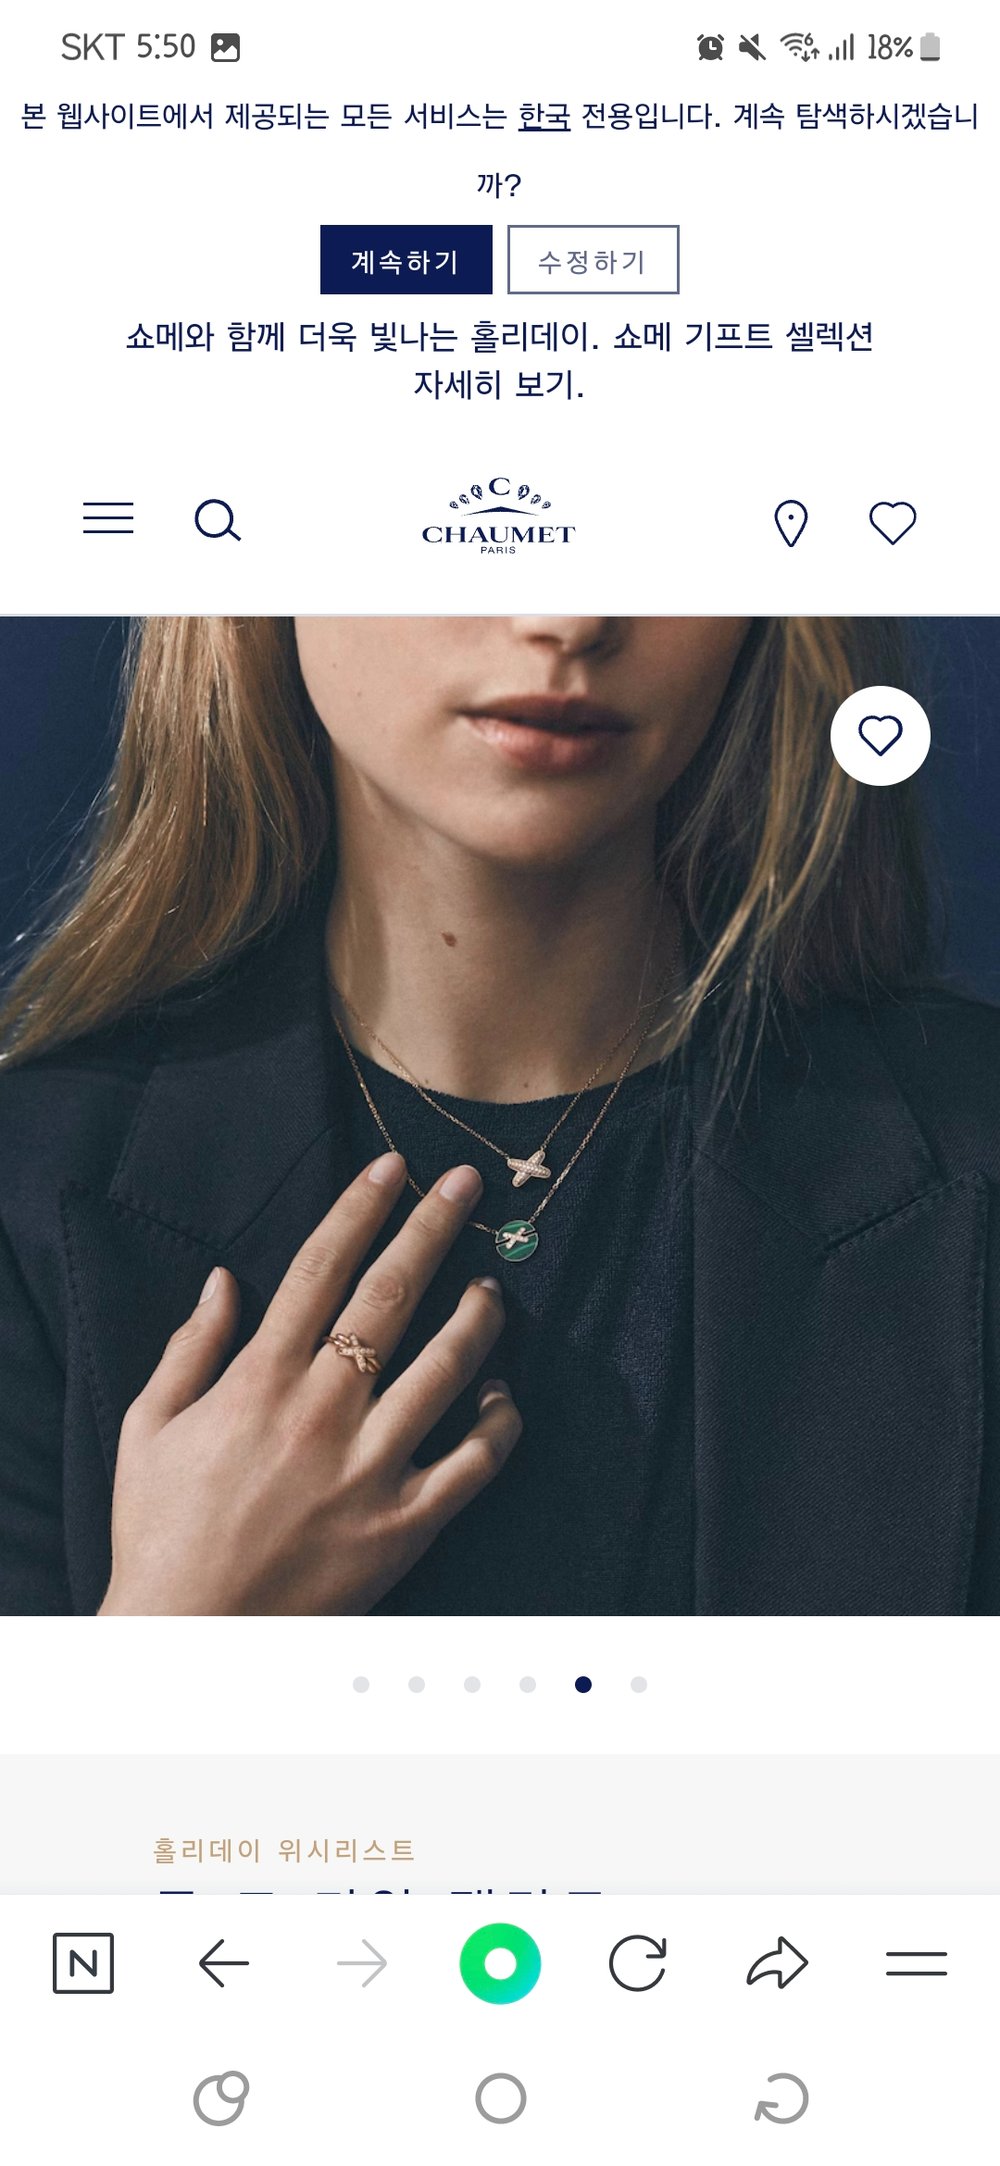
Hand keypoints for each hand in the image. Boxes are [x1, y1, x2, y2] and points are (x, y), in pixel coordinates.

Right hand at [99, 1151, 520, 1613]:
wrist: (189, 1639)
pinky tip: (503, 1395)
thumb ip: (190, 1348)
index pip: (320, 1268)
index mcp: (259, 1380)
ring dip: (477, 1317)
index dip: (360, 1208)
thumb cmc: (161, 1532)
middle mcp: (322, 1411)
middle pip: (391, 1296)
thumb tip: (224, 1280)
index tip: (391, 1168)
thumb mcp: (149, 1429)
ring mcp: (370, 1467)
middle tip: (466, 1185)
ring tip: (492, 1288)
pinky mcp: (406, 1524)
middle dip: (433, 1228)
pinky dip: (500, 1423)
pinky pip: (475, 1463)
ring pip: (446, 1369)